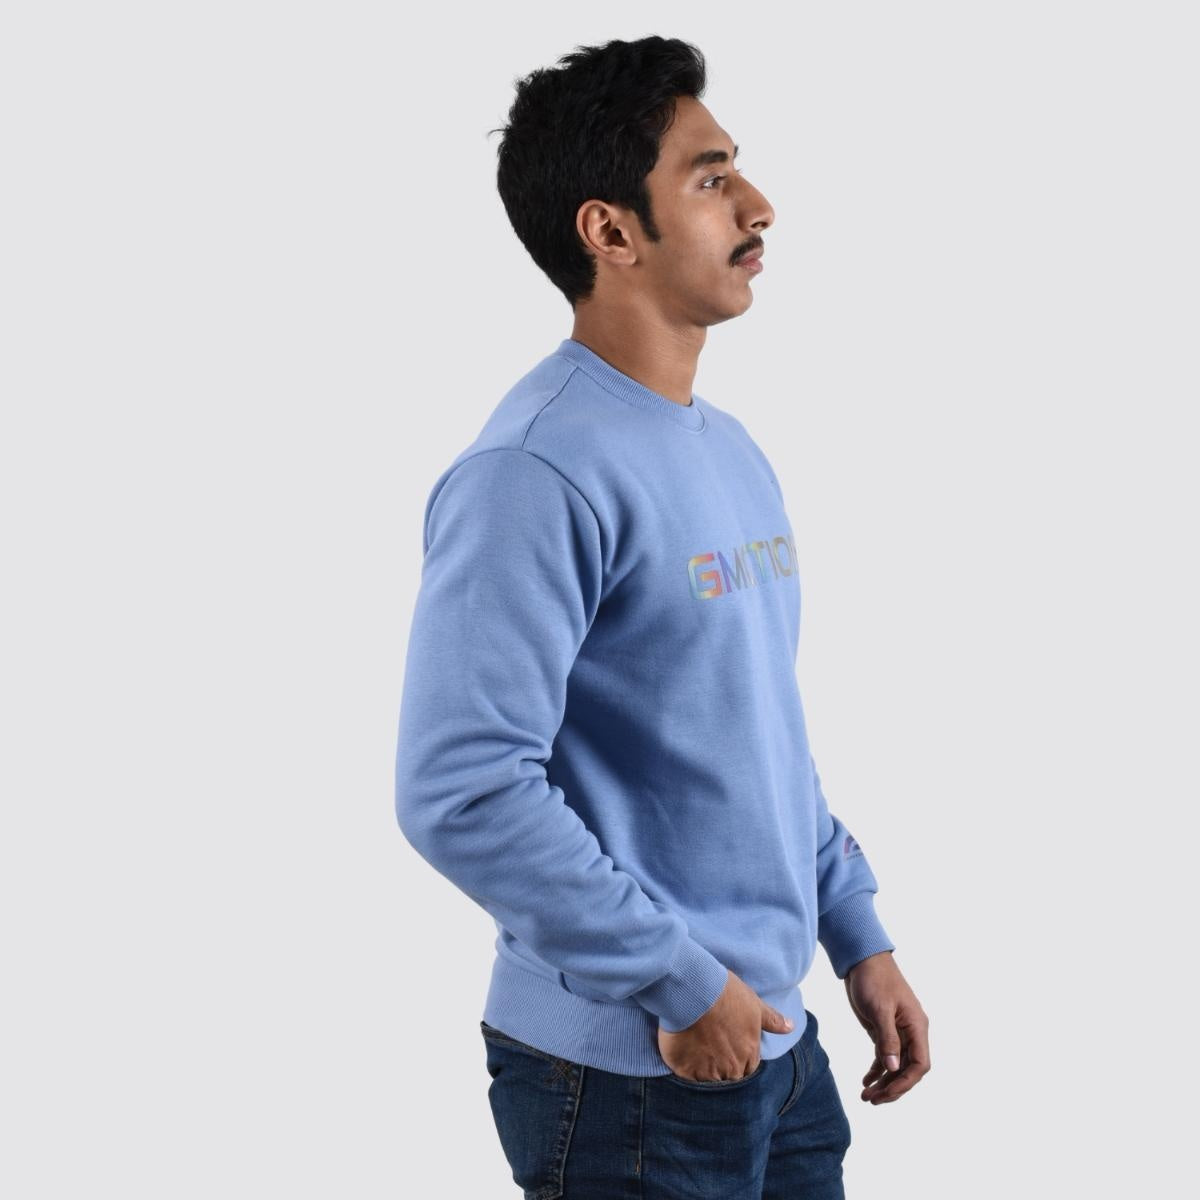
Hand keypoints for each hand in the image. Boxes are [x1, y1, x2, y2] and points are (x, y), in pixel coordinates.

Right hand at [658, 969, 794, 1081]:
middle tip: (711, 1052)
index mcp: (749, 1053)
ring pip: (709, 1082)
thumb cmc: (726, 994)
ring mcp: (708, 1071)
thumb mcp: (754, 1004)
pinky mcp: (686, 1070)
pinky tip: (685, 1058)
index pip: (749, 1069)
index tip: (729, 1048)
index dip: (740, 1060)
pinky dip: (687, 1073)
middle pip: (730, 1079)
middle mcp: (731, 1067)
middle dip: (724, 1070)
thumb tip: (791, 1027)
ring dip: (705, 1073)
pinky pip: (688, 1080)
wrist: (696, 991)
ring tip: (697, 1055)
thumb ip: (772, 1021)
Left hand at [843, 951, 929, 1103]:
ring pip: (895, 1066)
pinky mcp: (884, 1030)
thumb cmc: (874, 979)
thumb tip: (892, 1068)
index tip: (888, 1093)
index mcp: (916, 1027)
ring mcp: (898, 1032)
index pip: (920, 1064)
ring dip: (883, 1082)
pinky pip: (885, 1056)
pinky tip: (866, 1081)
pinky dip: (877, 1070)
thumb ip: (887, 1039)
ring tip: (866, 1096)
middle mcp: (911, 1032)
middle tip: (872, 1100)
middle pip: (908, 1070)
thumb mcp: (879, 1009)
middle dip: (892, 1087)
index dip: (906, 1082)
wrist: (862, 959)